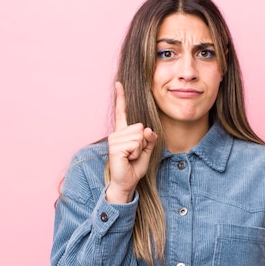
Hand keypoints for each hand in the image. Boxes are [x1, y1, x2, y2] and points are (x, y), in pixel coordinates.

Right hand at [106, 82, 157, 203]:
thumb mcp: (147, 151)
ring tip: (130, 157)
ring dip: (139, 149)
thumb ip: (150, 139)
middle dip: (143, 143)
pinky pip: (136, 144)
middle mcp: (117, 133)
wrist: (126, 182)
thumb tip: (147, 129)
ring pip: (139, 136)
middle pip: (140, 127)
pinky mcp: (115, 147)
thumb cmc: (134, 167)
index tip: (118, 83)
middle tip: (134, 154)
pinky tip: (128, 159)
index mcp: (123, 132)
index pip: (122, 112)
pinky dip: (136, 153)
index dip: (121, 97)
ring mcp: (114, 140)